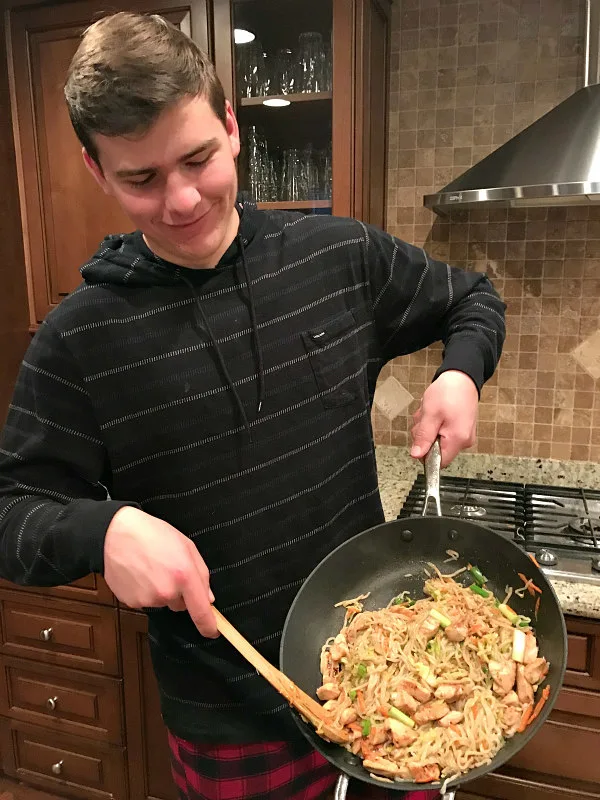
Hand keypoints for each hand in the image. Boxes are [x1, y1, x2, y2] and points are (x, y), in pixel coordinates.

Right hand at [104, 506, 217, 637]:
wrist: (116, 533)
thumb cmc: (152, 534)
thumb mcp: (186, 545)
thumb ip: (202, 573)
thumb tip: (208, 597)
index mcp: (184, 575)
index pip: (201, 611)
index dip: (209, 625)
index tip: (213, 632)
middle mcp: (167, 592)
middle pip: (181, 605)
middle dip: (180, 592)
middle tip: (169, 569)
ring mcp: (148, 599)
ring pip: (163, 602)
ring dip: (161, 590)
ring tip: (151, 567)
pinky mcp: (132, 602)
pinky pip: (146, 601)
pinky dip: (145, 591)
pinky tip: (140, 573)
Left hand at [410, 370, 477, 467]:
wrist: (462, 376)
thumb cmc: (449, 392)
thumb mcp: (430, 414)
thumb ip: (423, 437)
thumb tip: (417, 456)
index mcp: (458, 440)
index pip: (438, 462)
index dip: (425, 453)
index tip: (421, 438)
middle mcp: (464, 441)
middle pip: (435, 450)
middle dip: (424, 435)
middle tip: (425, 418)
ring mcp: (463, 435)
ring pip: (436, 440)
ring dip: (427, 427)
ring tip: (431, 411)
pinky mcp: (460, 428)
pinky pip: (441, 432)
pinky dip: (434, 423)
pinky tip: (436, 411)